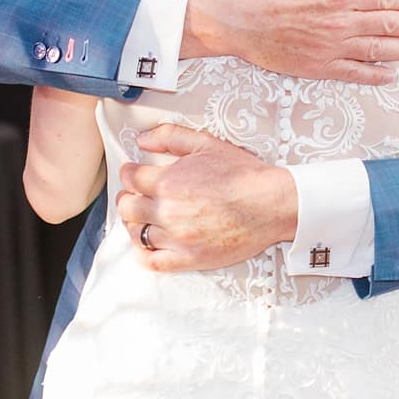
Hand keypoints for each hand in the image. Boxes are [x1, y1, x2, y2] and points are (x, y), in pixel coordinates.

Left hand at [117, 126, 297, 272]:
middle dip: (128, 197)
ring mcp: (176, 238)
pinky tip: (148, 243)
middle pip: (128, 207)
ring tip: (142, 217)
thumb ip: (171, 137)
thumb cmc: (242, 173)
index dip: (130, 173)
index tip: (134, 173)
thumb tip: (142, 139)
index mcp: (169, 181)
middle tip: (134, 195)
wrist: (270, 204)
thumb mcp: (207, 143)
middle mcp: (167, 211)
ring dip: (134, 223)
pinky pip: (152, 261)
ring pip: (136, 233)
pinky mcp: (188, 258)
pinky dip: (143, 253)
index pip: (131, 178)